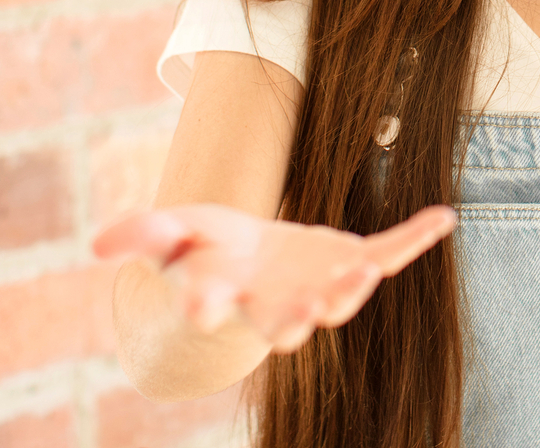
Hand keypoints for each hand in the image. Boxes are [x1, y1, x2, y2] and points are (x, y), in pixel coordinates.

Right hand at [92, 202, 456, 351]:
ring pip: (333, 304)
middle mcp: (271, 302)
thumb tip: (96, 244)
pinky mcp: (350, 263)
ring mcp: (316, 287)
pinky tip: (443, 216)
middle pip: (278, 323)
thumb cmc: (206, 249)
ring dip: (346, 296)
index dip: (202, 304)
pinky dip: (413, 237)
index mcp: (222, 293)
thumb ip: (142, 233)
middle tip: (296, 321)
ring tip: (359, 278)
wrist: (251, 266)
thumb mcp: (173, 233)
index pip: (208, 304)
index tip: (197, 304)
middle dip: (286, 321)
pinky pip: (387, 254)